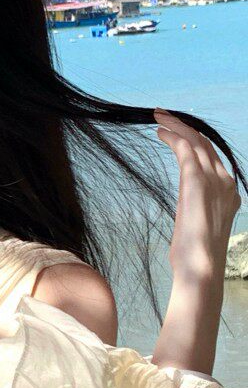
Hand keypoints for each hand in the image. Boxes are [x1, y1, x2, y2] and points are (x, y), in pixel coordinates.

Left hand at [154, 108, 239, 282]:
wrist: (200, 270)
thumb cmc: (195, 256)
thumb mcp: (199, 225)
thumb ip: (196, 208)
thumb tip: (187, 206)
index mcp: (229, 192)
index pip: (212, 157)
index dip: (195, 141)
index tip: (178, 133)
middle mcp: (226, 182)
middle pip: (206, 143)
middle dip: (185, 126)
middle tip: (165, 117)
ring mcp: (214, 180)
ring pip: (196, 140)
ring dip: (177, 126)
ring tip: (159, 118)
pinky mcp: (197, 181)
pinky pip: (185, 149)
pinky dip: (172, 136)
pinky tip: (159, 132)